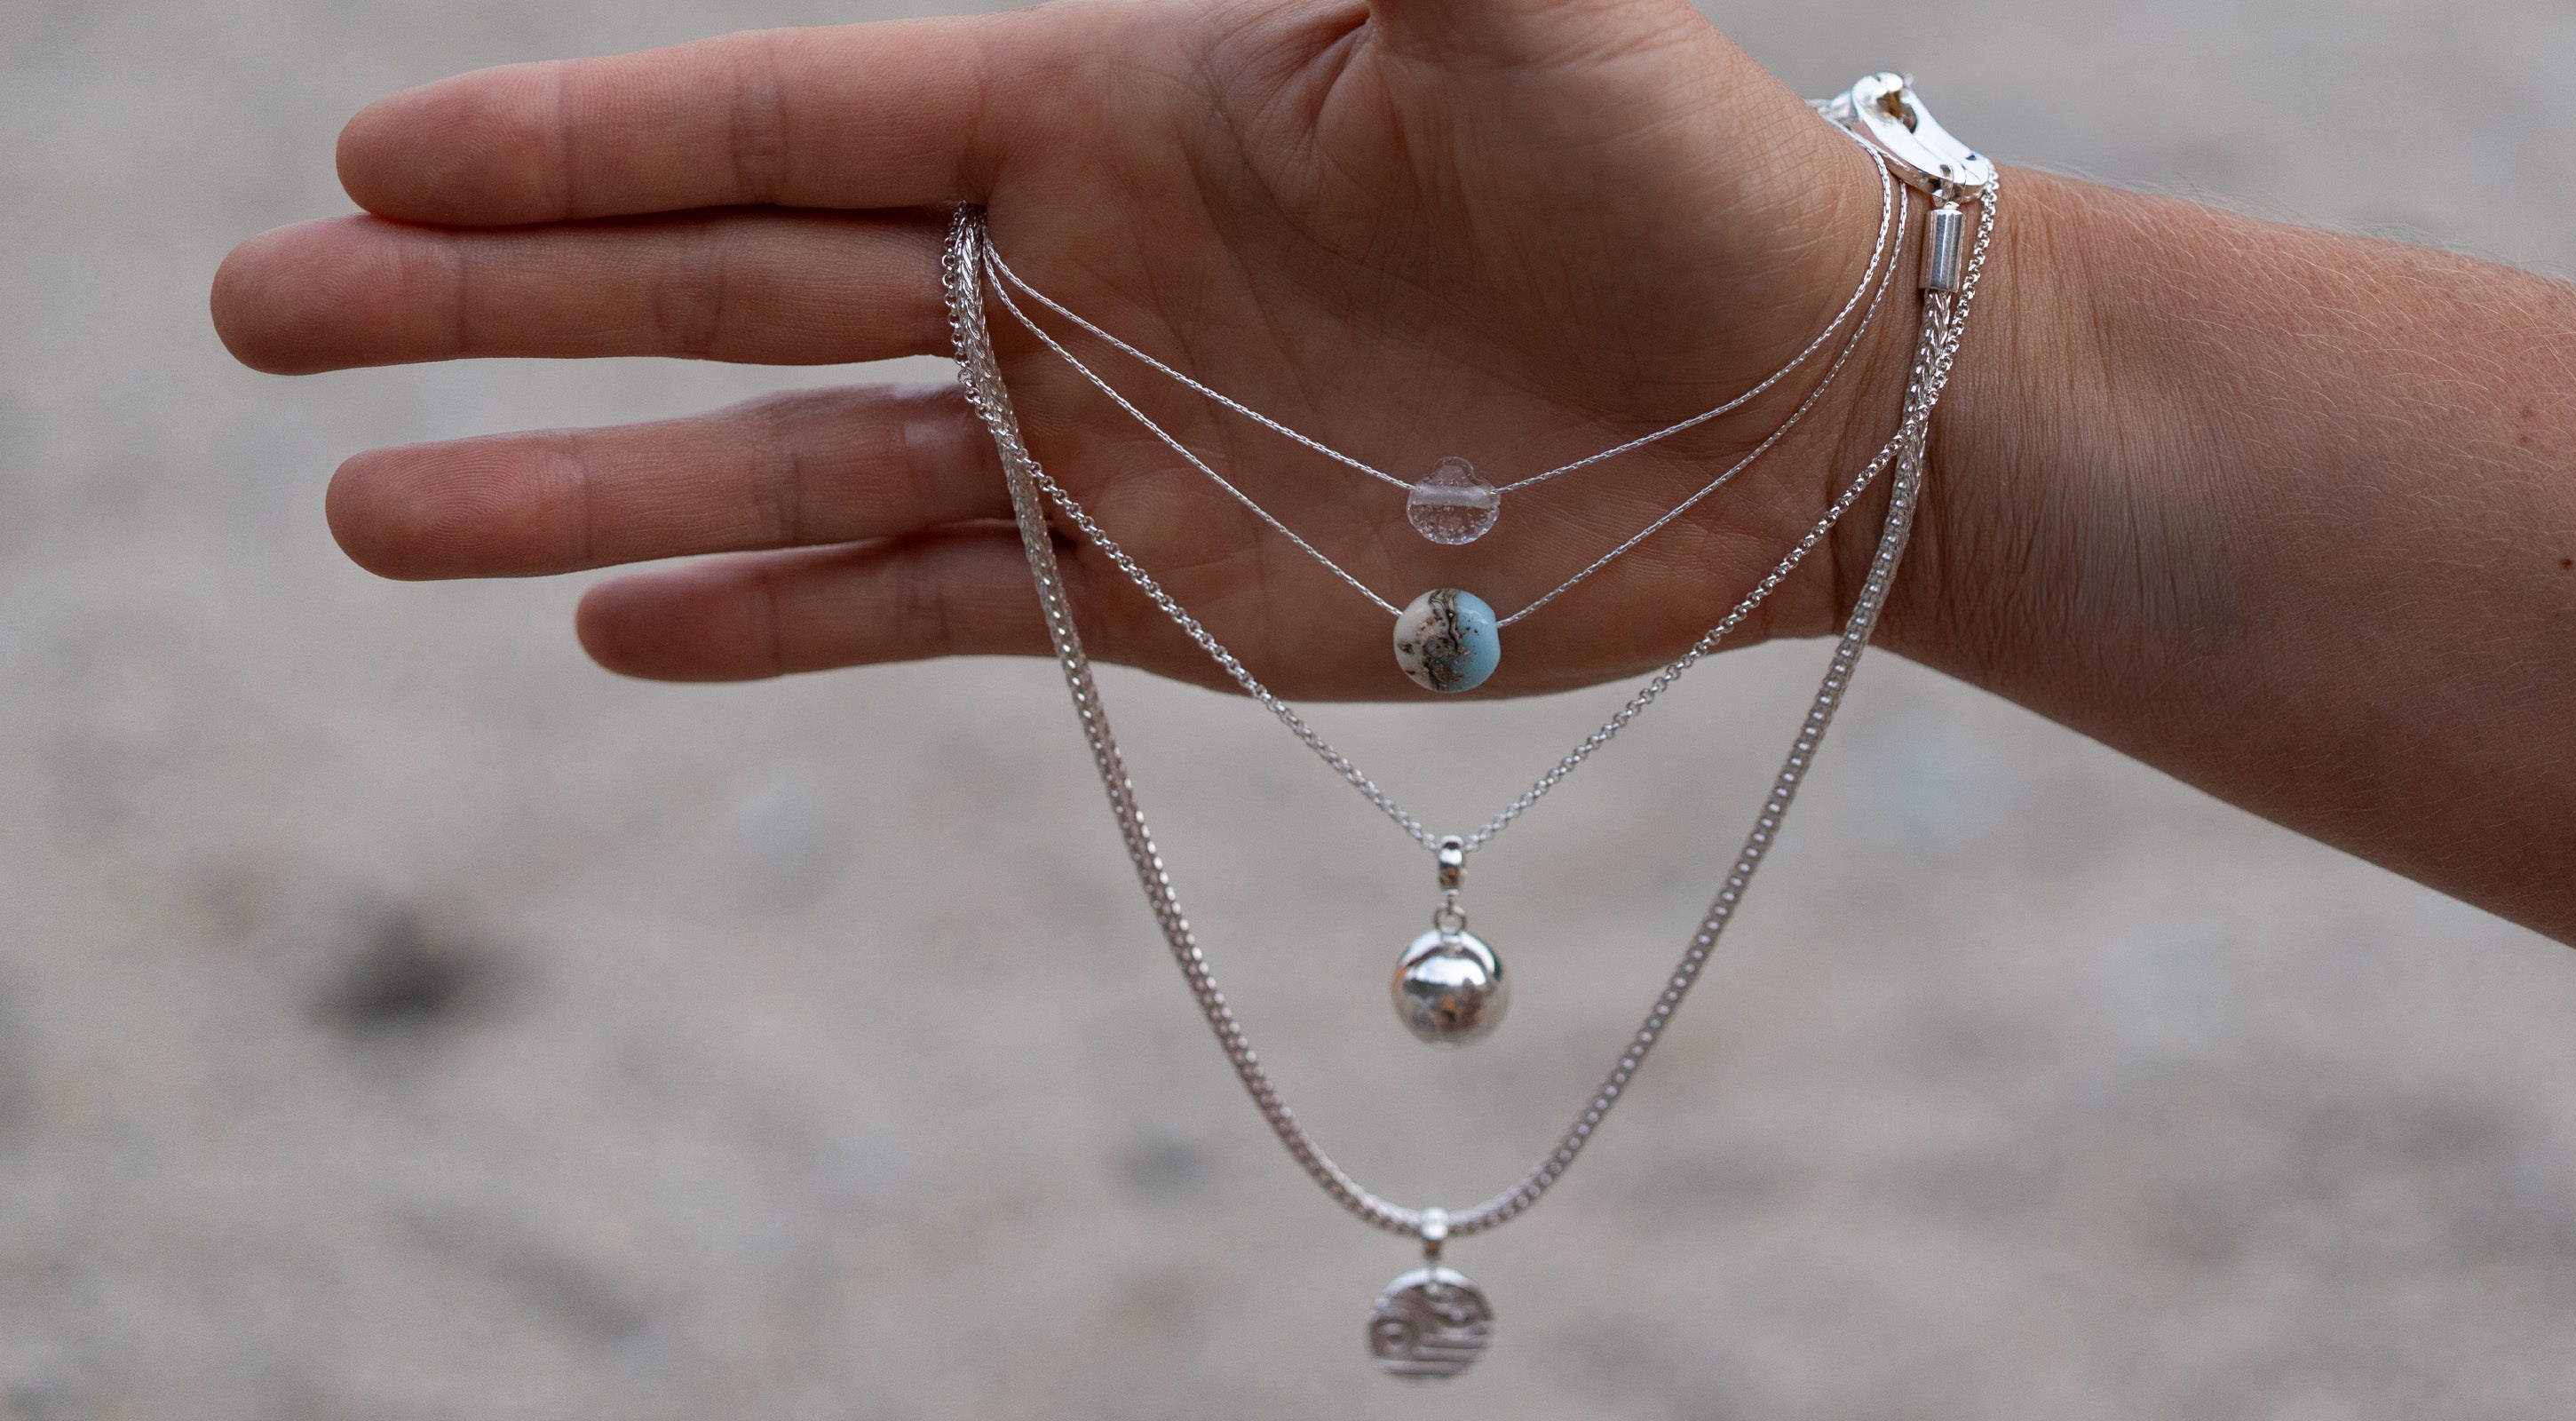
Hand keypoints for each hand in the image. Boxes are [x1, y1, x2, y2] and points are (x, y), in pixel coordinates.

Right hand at [212, 0, 1929, 697]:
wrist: (1806, 405)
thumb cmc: (1683, 171)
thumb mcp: (1518, 1)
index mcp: (1099, 105)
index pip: (781, 115)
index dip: (580, 140)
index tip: (378, 157)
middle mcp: (1064, 270)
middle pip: (720, 281)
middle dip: (498, 299)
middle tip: (261, 314)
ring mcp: (1098, 439)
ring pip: (785, 463)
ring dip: (579, 489)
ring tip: (365, 508)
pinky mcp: (1163, 596)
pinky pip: (929, 608)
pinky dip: (779, 623)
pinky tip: (615, 628)